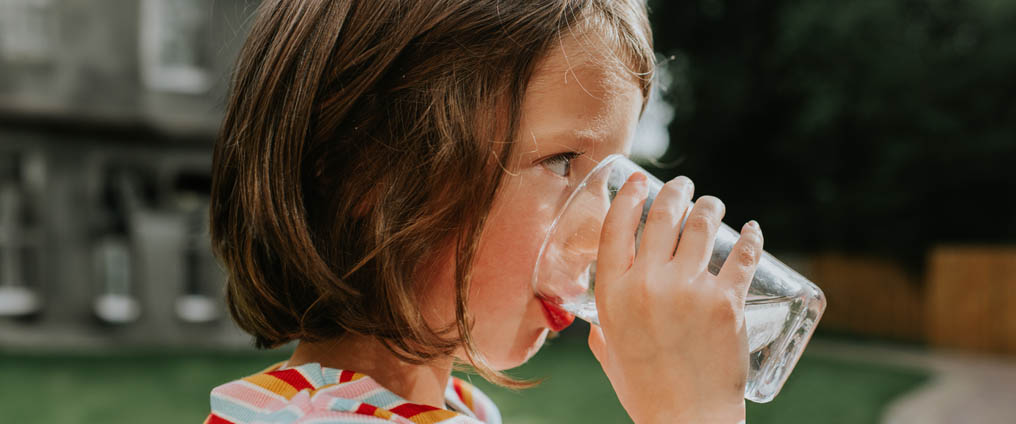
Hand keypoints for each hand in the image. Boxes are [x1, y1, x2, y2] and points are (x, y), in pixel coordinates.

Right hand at [587, 173, 762, 423]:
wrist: (687, 419)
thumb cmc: (645, 390)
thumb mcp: (608, 352)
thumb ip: (601, 326)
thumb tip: (596, 315)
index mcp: (614, 295)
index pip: (617, 229)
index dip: (629, 197)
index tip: (640, 182)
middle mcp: (648, 285)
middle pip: (662, 219)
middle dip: (674, 192)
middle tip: (683, 185)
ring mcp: (689, 291)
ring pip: (701, 227)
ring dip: (708, 206)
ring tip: (712, 204)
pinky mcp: (726, 302)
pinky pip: (742, 255)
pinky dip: (750, 236)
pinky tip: (751, 228)